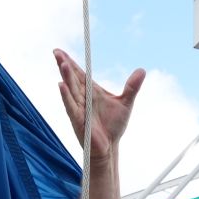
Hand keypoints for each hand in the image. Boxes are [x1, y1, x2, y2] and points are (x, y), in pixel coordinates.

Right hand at [54, 49, 144, 163]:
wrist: (110, 147)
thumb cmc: (114, 126)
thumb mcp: (125, 103)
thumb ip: (132, 87)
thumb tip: (142, 70)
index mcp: (91, 92)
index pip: (79, 74)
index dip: (70, 62)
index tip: (60, 51)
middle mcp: (82, 98)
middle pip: (71, 78)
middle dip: (64, 64)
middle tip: (56, 51)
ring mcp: (78, 108)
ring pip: (70, 89)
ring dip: (66, 76)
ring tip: (62, 63)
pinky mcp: (78, 120)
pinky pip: (71, 106)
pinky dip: (66, 96)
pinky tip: (61, 85)